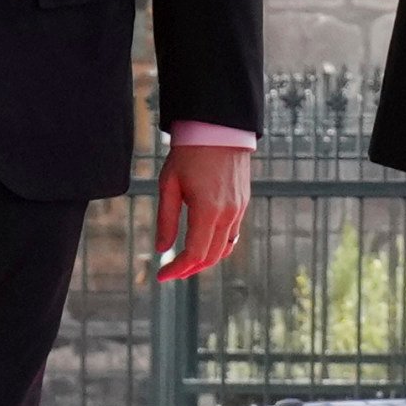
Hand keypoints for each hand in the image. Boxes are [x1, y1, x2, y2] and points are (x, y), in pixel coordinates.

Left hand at [157, 139, 249, 280]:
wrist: (219, 130)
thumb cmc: (189, 154)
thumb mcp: (169, 185)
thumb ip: (166, 219)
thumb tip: (162, 249)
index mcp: (207, 211)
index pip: (195, 254)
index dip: (178, 269)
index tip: (162, 275)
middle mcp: (228, 214)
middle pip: (211, 257)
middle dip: (190, 269)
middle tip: (170, 273)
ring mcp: (239, 210)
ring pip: (224, 248)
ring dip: (205, 260)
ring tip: (185, 262)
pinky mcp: (243, 204)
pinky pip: (232, 235)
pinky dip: (216, 246)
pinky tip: (202, 244)